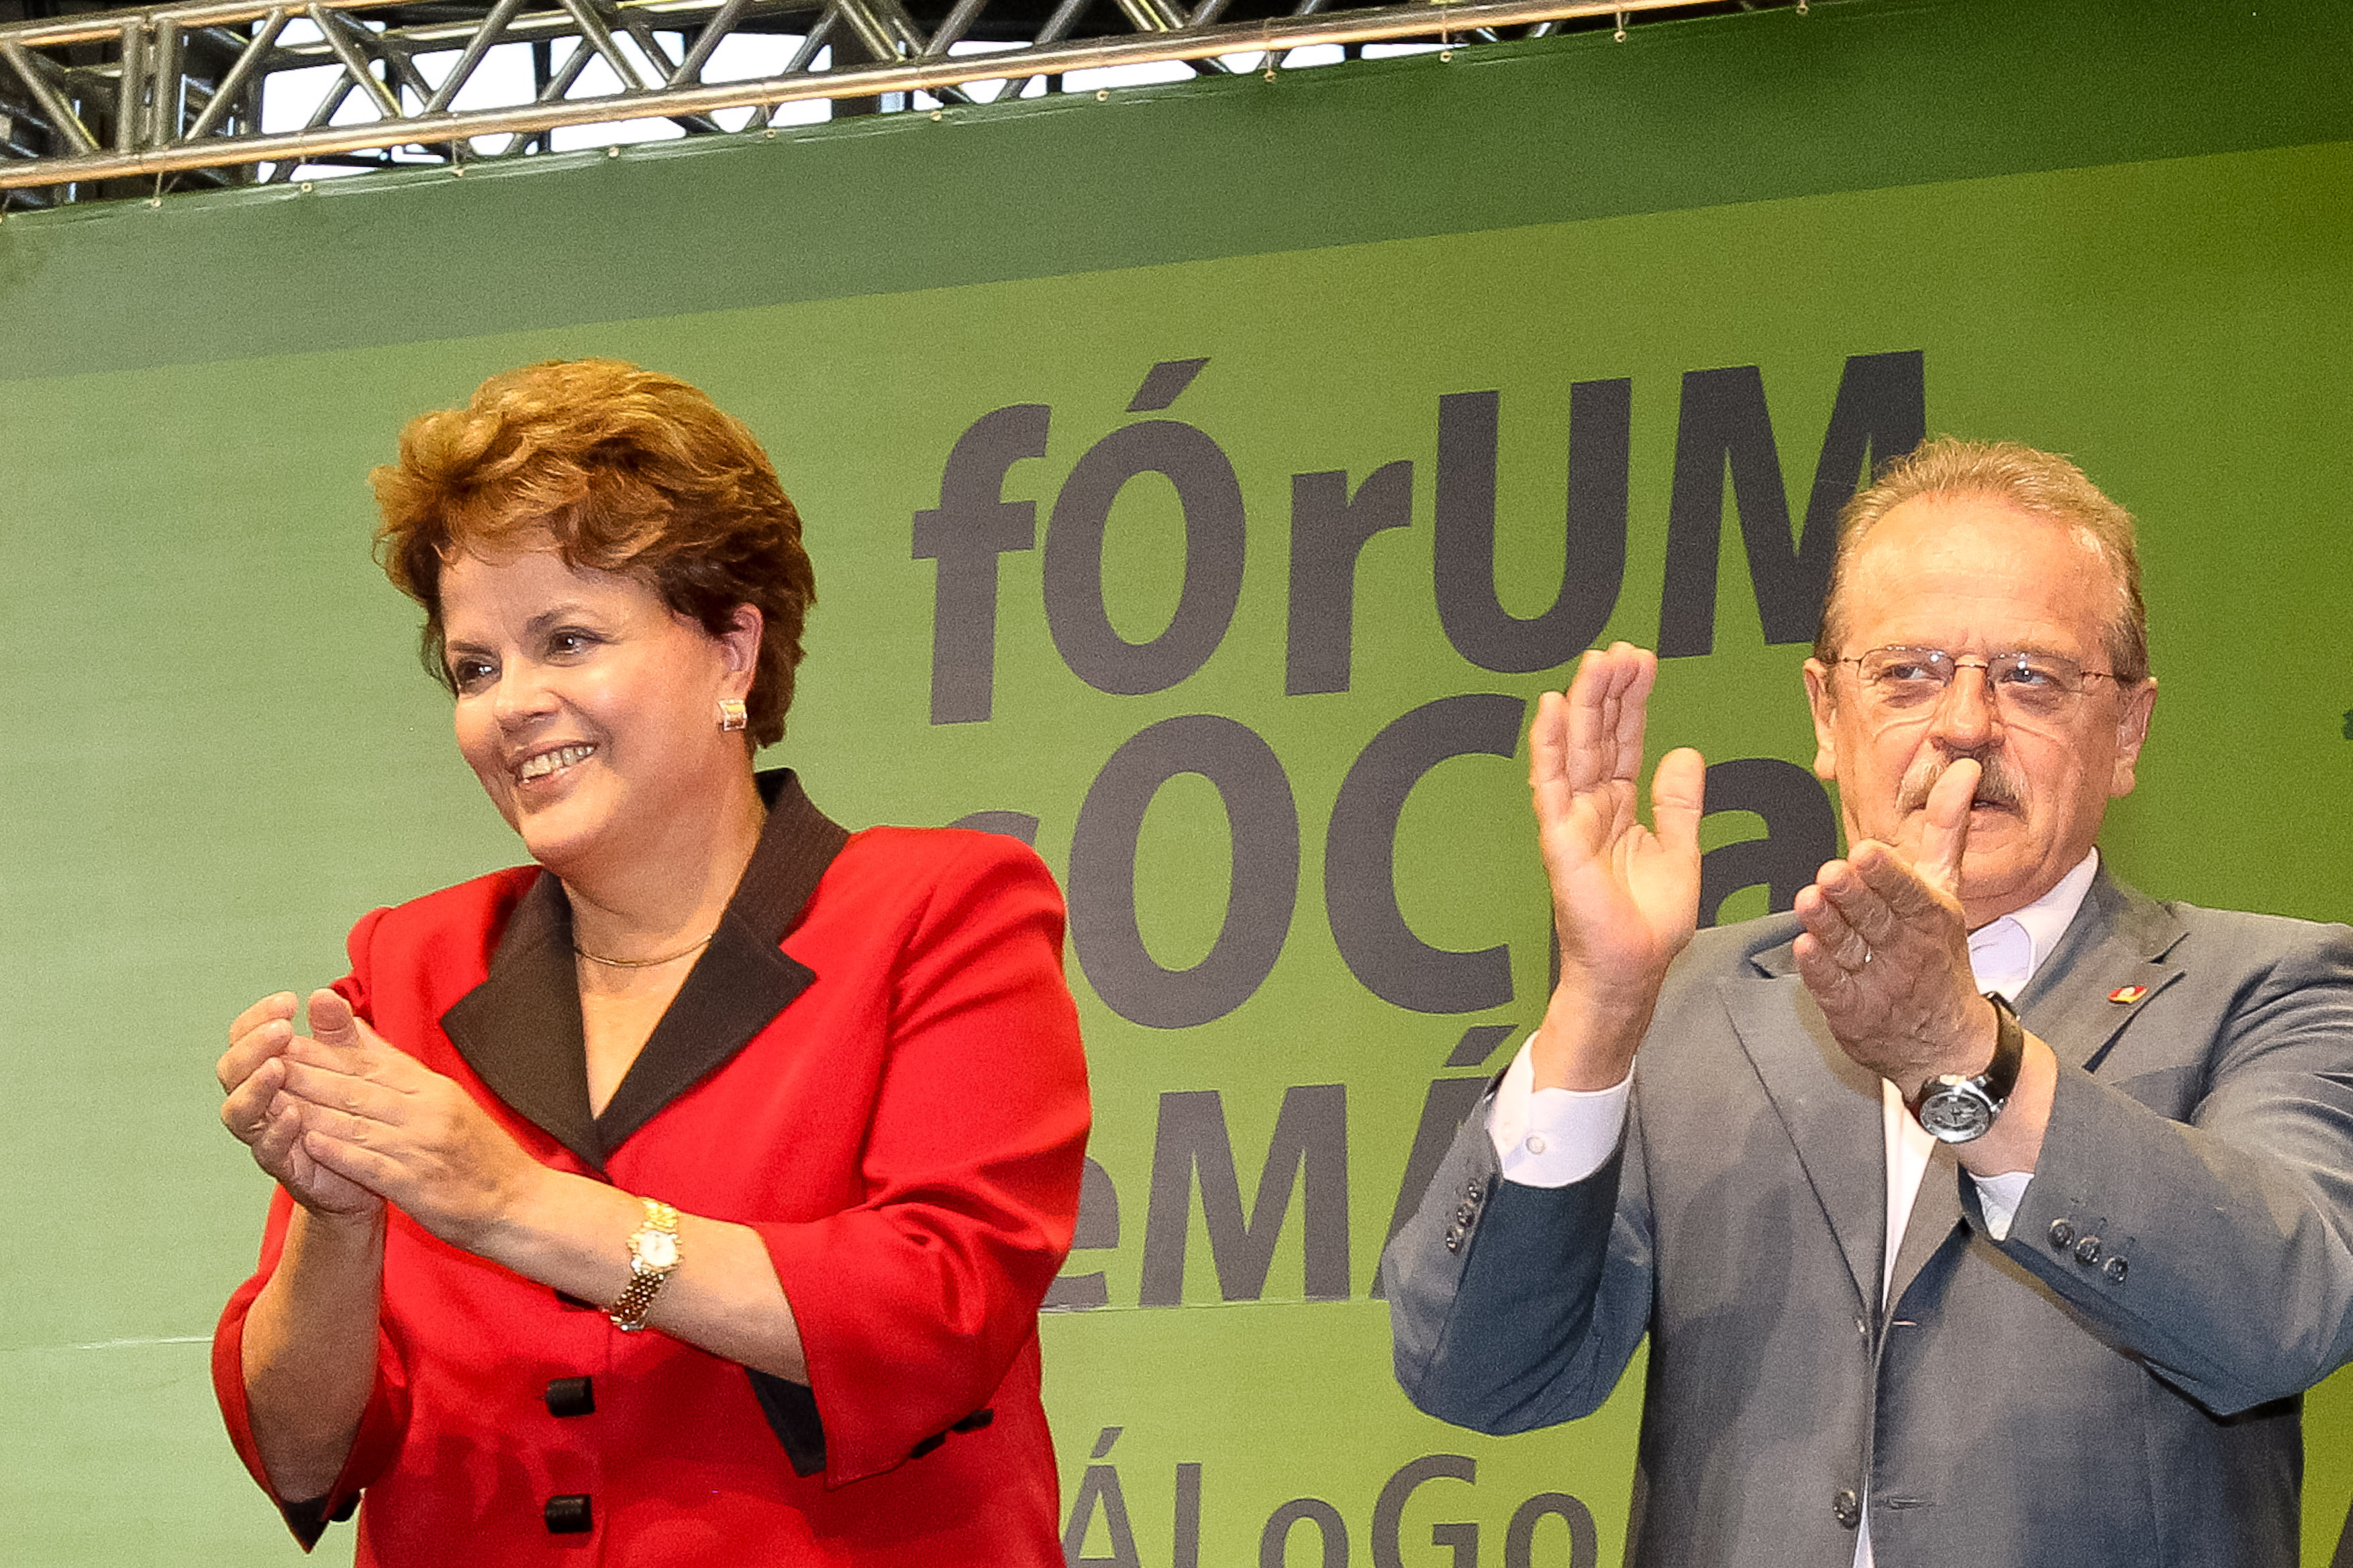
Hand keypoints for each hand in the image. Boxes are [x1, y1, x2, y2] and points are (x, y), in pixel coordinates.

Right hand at [219, 992, 382, 1220]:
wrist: (374, 1166)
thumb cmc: (354, 1106)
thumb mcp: (352, 1061)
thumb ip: (337, 1032)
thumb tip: (322, 994)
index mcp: (268, 1069)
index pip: (244, 1038)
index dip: (257, 1018)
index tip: (287, 1001)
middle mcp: (259, 1101)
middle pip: (231, 1071)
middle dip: (252, 1047)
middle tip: (281, 1029)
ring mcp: (267, 1135)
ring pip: (239, 1112)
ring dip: (255, 1087)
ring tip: (276, 1066)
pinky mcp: (284, 1166)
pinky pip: (268, 1150)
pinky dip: (277, 1130)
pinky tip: (292, 1113)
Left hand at [272, 989, 547, 1252]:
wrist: (521, 1204)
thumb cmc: (478, 1155)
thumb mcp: (445, 1101)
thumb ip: (399, 1071)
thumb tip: (357, 1032)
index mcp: (431, 1088)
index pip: (371, 1062)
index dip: (324, 1049)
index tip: (284, 1038)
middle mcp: (427, 1110)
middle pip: (357, 1086)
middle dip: (307, 1072)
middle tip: (264, 1060)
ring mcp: (424, 1146)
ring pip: (358, 1121)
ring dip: (313, 1108)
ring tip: (274, 1097)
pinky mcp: (420, 1183)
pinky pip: (374, 1163)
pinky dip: (341, 1152)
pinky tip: (311, 1144)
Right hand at [1528, 644, 1704, 1086]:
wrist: (1631, 971)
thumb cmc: (1648, 924)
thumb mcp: (1680, 854)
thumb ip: (1679, 805)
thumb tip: (1684, 753)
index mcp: (1621, 809)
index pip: (1626, 743)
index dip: (1633, 702)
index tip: (1642, 660)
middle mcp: (1593, 808)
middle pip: (1600, 737)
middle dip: (1610, 691)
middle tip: (1622, 648)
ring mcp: (1573, 821)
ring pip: (1577, 751)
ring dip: (1583, 704)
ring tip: (1595, 661)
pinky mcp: (1560, 839)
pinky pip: (1552, 786)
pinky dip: (1548, 747)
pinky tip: (1549, 709)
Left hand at [1792, 758, 1996, 1096]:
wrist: (1948, 1044)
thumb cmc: (1938, 951)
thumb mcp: (1947, 891)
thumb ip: (1945, 830)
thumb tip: (1963, 768)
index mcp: (1932, 918)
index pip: (1909, 893)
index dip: (1887, 874)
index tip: (1866, 851)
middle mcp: (1909, 951)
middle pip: (1876, 919)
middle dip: (1854, 895)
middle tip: (1830, 871)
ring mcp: (1881, 985)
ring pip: (1850, 949)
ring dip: (1828, 926)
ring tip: (1806, 900)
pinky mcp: (1855, 1014)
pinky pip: (1834, 989)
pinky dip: (1819, 970)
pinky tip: (1802, 947)